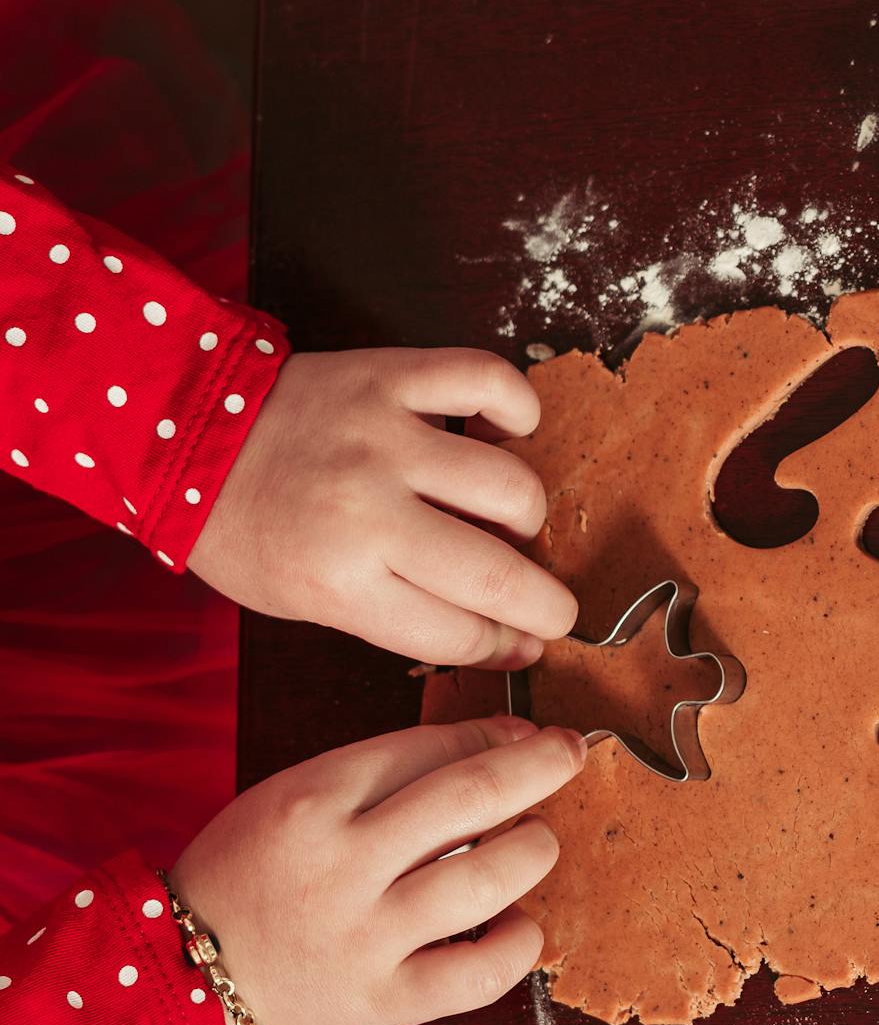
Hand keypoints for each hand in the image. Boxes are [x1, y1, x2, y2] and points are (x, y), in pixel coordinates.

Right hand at [168, 716, 586, 1024]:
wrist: (186, 975)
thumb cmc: (254, 873)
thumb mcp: (294, 797)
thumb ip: (384, 771)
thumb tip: (499, 743)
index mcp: (312, 802)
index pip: (430, 747)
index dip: (495, 734)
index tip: (525, 733)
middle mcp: (344, 866)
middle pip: (473, 796)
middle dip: (540, 765)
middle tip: (568, 754)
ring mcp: (367, 937)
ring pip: (488, 878)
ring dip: (534, 849)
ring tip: (533, 842)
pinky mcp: (383, 999)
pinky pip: (480, 972)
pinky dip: (519, 943)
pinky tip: (518, 923)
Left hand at [192, 348, 577, 668]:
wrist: (180, 430)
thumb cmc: (245, 525)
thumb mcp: (301, 601)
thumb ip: (399, 619)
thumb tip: (503, 637)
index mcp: (336, 579)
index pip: (457, 633)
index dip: (503, 646)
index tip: (521, 643)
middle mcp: (366, 511)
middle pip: (498, 577)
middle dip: (546, 606)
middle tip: (552, 607)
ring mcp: (384, 438)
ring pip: (512, 487)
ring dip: (525, 517)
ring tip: (507, 520)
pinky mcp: (392, 378)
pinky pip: (491, 383)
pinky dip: (518, 410)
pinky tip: (506, 433)